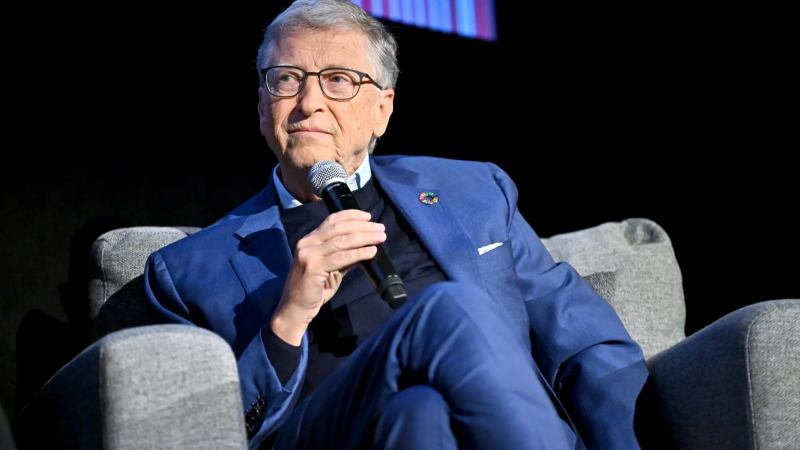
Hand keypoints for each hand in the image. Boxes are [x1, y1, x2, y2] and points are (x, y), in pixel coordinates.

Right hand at [271, 209, 385, 344]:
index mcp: (310, 240)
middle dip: (362, 226)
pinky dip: (358, 253)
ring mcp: (308, 255)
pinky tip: (371, 252)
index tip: (368, 216)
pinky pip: (340, 258)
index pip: (331, 221)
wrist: (295, 308)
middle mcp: (307, 243)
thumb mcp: (331, 268)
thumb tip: (366, 247)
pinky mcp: (313, 268)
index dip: (351, 216)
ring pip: (341, 241)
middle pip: (339, 228)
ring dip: (364, 237)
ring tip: (380, 237)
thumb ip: (344, 256)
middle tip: (380, 228)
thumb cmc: (313, 289)